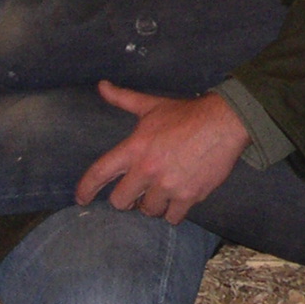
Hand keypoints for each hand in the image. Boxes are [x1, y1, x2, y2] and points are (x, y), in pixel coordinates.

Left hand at [74, 86, 250, 222]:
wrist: (224, 123)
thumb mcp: (151, 106)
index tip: (81, 199)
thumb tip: (102, 86)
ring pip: (148, 211)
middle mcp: (147, 170)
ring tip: (160, 193)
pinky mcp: (189, 196)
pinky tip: (177, 201)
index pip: (99, 173)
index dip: (85, 189)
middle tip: (136, 192)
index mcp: (134, 148)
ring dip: (152, 205)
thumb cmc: (186, 114)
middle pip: (121, 201)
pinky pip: (172, 217)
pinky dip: (173, 212)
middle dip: (127, 199)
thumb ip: (123, 99)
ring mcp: (168, 186)